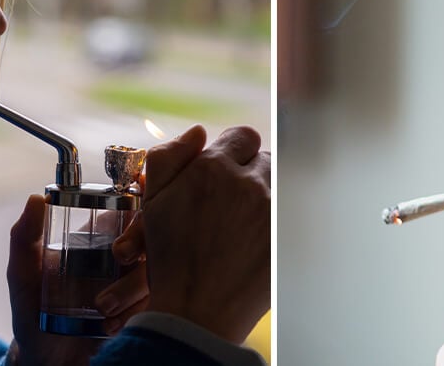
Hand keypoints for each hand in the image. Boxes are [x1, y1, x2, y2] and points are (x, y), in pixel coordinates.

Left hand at [7, 196, 148, 365]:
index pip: (134, 208)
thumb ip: (24, 237)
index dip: (142, 200)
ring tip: (102, 307)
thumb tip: (35, 199)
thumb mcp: (24, 272)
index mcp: (104, 236)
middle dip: (141, 239)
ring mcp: (137, 283)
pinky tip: (110, 325)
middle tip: (120, 254)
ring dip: (132, 286)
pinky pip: (154, 302)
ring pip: (155, 269)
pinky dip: (133, 311)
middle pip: (153, 233)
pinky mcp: (144, 309)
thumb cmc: (34, 308)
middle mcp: (126, 256)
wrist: (45, 356)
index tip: (134, 199)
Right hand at [116, 124, 270, 343]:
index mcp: (214, 168)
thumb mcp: (153, 201)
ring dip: (265, 192)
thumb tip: (197, 132)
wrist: (196, 311)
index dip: (231, 152)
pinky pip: (289, 210)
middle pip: (265, 158)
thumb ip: (168, 157)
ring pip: (278, 183)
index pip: (242, 136)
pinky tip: (256, 237)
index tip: (224, 171)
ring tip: (244, 217)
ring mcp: (273, 210)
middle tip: (233, 198)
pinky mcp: (287, 235)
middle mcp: (249, 183)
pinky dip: (274, 218)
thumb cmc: (171, 257)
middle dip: (250, 171)